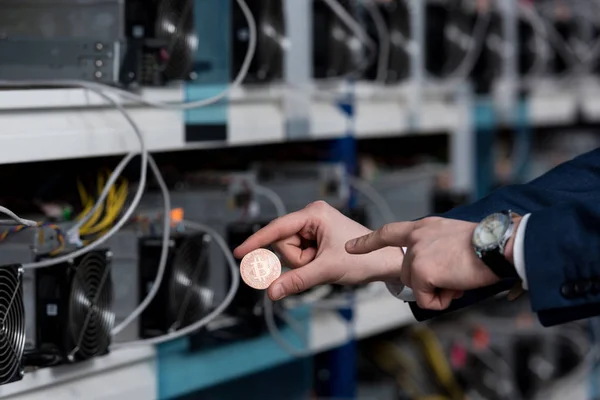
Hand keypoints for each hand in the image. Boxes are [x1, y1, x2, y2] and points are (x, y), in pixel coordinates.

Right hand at [233, 201, 403, 300]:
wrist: (385, 262)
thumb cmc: (362, 259)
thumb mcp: (326, 270)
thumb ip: (297, 280)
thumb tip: (272, 292)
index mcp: (314, 214)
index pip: (277, 229)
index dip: (257, 241)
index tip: (239, 252)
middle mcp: (311, 216)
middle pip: (283, 243)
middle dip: (297, 259)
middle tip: (318, 263)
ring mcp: (313, 227)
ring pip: (290, 251)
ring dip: (303, 263)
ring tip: (324, 262)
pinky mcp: (316, 237)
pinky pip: (299, 254)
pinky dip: (307, 263)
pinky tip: (323, 262)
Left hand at [345, 217, 499, 309]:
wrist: (498, 244)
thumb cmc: (486, 244)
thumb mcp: (452, 238)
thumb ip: (435, 249)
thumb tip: (435, 274)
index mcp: (423, 227)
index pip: (388, 232)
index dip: (368, 242)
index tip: (351, 247)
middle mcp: (416, 238)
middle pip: (406, 273)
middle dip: (427, 282)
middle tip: (455, 275)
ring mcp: (416, 254)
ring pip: (415, 287)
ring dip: (437, 291)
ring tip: (459, 277)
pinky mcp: (421, 271)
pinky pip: (424, 300)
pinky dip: (440, 301)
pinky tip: (457, 286)